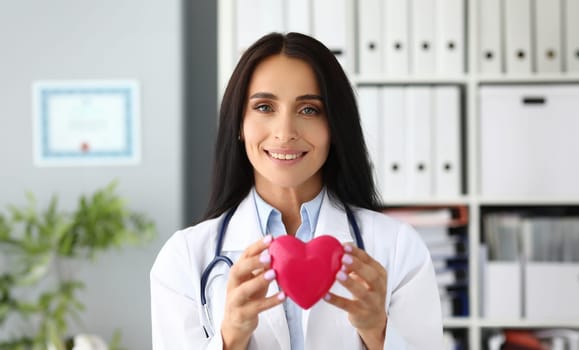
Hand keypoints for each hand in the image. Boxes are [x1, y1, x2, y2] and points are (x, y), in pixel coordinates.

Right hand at [221, 235, 285, 349]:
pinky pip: (256, 307)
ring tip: (274, 274)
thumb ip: (263, 268)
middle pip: (238, 270)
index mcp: (238, 272)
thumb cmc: (247, 297)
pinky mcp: (242, 314)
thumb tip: (280, 252)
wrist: (235, 324)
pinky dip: (270, 301)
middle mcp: (234, 284)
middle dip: (253, 262)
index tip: (270, 238)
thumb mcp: (253, 280)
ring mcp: (236, 300)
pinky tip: (282, 296)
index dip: (257, 246)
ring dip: (258, 280)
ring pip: (244, 290)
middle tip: (269, 257)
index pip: (245, 255)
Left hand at [324, 244, 387, 349]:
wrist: (374, 319)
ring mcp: (371, 302)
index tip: (345, 246)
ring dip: (350, 283)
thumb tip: (342, 247)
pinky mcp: (361, 313)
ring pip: (362, 292)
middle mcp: (379, 288)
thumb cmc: (368, 291)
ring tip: (338, 274)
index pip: (370, 261)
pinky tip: (325, 295)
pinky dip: (336, 300)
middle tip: (344, 258)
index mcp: (380, 275)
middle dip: (358, 266)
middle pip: (372, 276)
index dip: (358, 253)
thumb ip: (356, 263)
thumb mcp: (366, 276)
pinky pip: (348, 306)